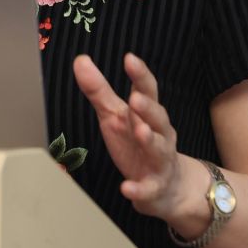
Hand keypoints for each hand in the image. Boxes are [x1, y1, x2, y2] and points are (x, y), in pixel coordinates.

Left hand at [71, 52, 201, 228]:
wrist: (167, 186)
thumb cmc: (137, 143)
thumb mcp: (116, 115)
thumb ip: (99, 90)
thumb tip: (80, 60)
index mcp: (148, 115)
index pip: (147, 90)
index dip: (140, 75)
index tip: (130, 59)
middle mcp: (159, 134)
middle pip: (158, 118)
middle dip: (148, 107)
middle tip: (135, 98)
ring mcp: (159, 161)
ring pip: (158, 148)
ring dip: (149, 140)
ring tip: (140, 131)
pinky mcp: (154, 187)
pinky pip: (148, 188)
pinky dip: (138, 189)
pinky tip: (126, 188)